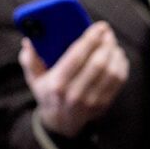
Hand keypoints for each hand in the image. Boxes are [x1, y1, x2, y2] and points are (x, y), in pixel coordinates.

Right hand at [19, 21, 128, 137]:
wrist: (61, 122)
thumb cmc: (48, 93)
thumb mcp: (34, 78)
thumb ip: (30, 59)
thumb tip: (28, 41)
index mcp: (57, 84)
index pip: (77, 56)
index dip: (91, 38)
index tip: (99, 26)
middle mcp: (74, 94)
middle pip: (98, 62)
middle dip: (106, 43)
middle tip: (108, 32)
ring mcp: (91, 101)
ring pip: (111, 71)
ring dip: (115, 52)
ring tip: (112, 42)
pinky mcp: (104, 103)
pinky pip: (119, 80)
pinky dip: (121, 64)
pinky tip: (117, 55)